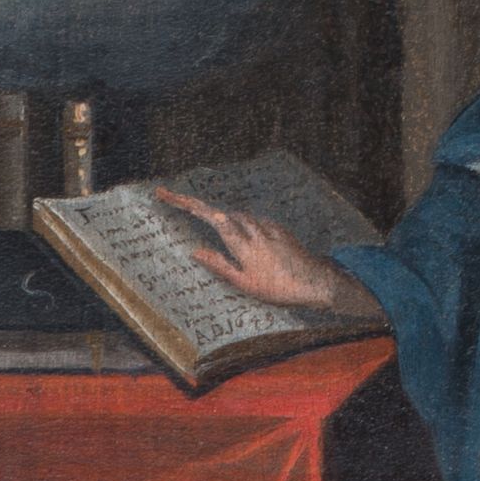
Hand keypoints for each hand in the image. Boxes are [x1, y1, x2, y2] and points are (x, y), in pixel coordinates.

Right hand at [164, 194, 379, 318]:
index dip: (186, 203)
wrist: (314, 281)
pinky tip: (246, 239)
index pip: (208, 215)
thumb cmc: (277, 288)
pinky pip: (255, 223)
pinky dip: (245, 227)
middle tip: (178, 203)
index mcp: (239, 240)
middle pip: (221, 213)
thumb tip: (195, 250)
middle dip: (201, 209)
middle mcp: (252, 227)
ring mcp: (267, 226)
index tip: (165, 193)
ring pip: (239, 217)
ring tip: (213, 228)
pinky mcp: (279, 229)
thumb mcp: (244, 283)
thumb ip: (219, 265)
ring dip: (226, 221)